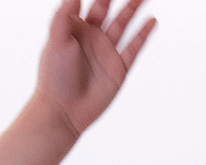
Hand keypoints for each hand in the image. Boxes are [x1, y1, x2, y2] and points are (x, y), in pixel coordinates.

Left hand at [36, 0, 156, 139]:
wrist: (63, 113)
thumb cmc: (54, 80)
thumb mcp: (55, 43)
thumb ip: (63, 17)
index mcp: (77, 31)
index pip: (91, 4)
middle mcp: (93, 40)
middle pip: (109, 9)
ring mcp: (106, 54)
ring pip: (124, 24)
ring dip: (133, 9)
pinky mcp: (118, 70)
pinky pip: (134, 48)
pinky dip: (143, 35)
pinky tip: (151, 21)